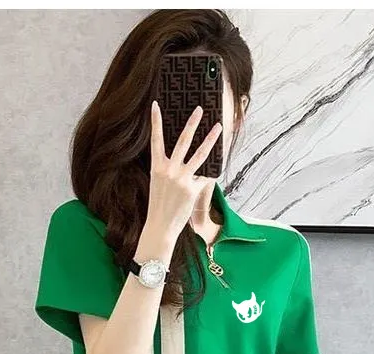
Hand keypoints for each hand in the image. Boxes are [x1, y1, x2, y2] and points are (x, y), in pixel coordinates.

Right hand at [146, 101, 222, 239]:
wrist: (160, 227)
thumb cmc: (158, 206)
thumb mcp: (158, 184)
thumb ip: (169, 170)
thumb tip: (186, 160)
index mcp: (157, 167)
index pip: (155, 140)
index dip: (155, 122)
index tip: (156, 105)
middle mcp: (169, 170)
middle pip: (183, 141)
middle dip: (192, 123)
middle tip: (200, 109)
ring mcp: (182, 179)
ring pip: (200, 154)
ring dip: (210, 139)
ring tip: (219, 127)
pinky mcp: (192, 189)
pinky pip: (205, 177)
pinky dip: (210, 174)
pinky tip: (218, 165)